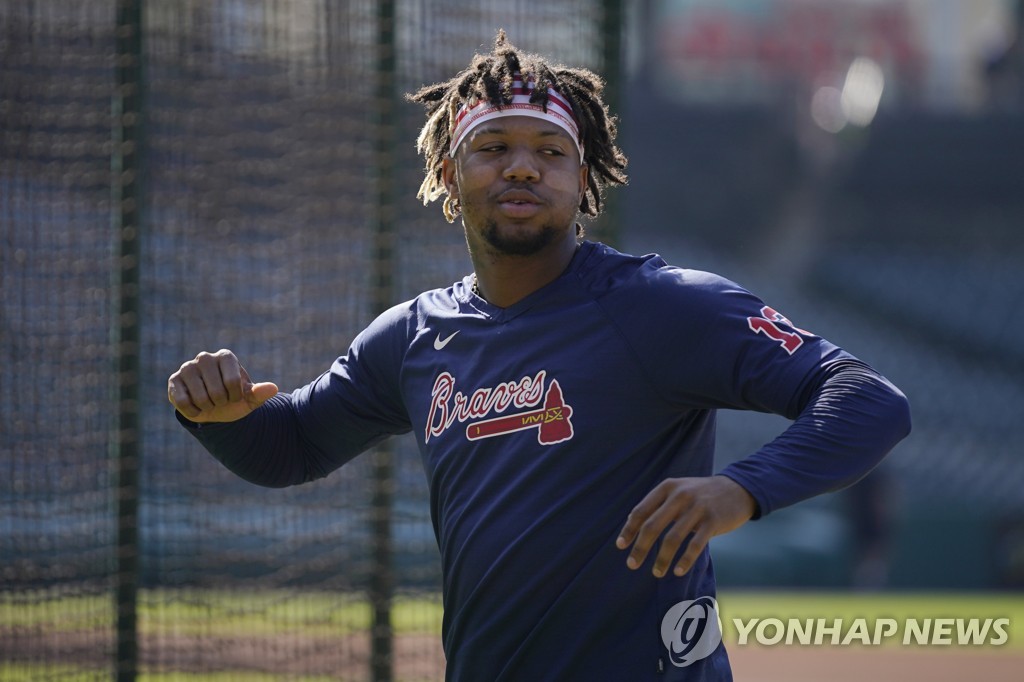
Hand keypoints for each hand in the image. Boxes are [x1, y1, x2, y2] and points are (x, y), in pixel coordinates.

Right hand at [167, 349, 277, 422]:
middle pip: (217, 392)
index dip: (235, 396)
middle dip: (221, 403)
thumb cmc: (233, 399)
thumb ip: (260, 393)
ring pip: (201, 398)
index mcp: (226, 357)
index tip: (234, 395)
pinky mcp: (174, 380)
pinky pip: (183, 402)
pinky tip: (195, 405)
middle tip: (219, 399)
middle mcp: (205, 357)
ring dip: (207, 407)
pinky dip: (193, 411)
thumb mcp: (248, 399)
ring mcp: (187, 367)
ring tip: (208, 401)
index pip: (233, 382)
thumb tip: (273, 388)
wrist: (213, 408)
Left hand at [616, 475, 756, 577]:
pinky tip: (678, 571)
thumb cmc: (700, 494)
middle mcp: (680, 495)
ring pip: (673, 538)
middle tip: (632, 565)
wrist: (737, 489)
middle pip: (652, 526)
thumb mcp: (677, 491)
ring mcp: (698, 508)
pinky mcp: (713, 521)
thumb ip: (657, 504)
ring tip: (656, 573)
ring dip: (662, 559)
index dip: (629, 530)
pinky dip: (685, 560)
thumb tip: (631, 522)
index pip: (641, 511)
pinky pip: (696, 545)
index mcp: (667, 487)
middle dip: (640, 547)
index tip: (620, 546)